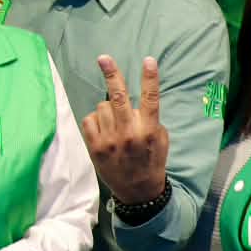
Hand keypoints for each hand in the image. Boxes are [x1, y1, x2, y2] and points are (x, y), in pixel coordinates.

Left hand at [80, 55, 168, 204]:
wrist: (138, 192)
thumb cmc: (151, 161)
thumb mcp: (161, 140)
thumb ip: (150, 119)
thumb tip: (136, 102)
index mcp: (149, 130)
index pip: (151, 99)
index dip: (150, 78)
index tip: (148, 60)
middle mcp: (129, 133)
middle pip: (119, 97)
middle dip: (111, 74)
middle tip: (103, 58)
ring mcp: (110, 141)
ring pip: (102, 107)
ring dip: (108, 109)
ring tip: (115, 123)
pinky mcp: (94, 147)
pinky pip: (89, 120)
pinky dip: (96, 121)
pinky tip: (104, 130)